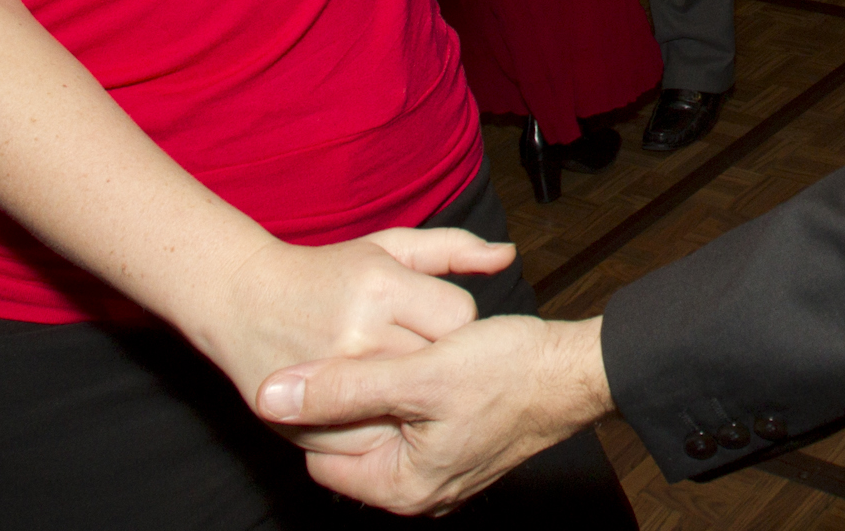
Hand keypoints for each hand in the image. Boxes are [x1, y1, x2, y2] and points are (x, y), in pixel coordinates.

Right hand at [188, 231, 515, 418]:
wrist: (242, 302)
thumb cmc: (327, 273)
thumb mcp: (389, 247)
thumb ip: (452, 248)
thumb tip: (506, 257)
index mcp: (382, 288)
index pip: (458, 319)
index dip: (449, 323)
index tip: (426, 322)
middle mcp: (359, 334)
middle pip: (437, 366)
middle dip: (433, 363)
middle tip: (409, 352)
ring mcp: (333, 381)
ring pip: (409, 410)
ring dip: (409, 402)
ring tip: (389, 377)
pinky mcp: (309, 419)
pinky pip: (370, 440)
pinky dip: (375, 427)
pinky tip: (367, 403)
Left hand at [260, 314, 614, 515]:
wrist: (575, 369)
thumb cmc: (509, 372)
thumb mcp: (418, 374)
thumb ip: (341, 387)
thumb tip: (270, 398)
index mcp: (401, 488)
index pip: (320, 453)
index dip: (324, 406)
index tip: (338, 367)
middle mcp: (418, 492)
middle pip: (350, 444)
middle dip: (352, 400)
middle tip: (371, 353)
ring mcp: (439, 472)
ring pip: (380, 428)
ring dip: (381, 392)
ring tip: (400, 354)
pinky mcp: (456, 448)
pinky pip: (410, 422)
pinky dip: (409, 394)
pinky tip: (423, 361)